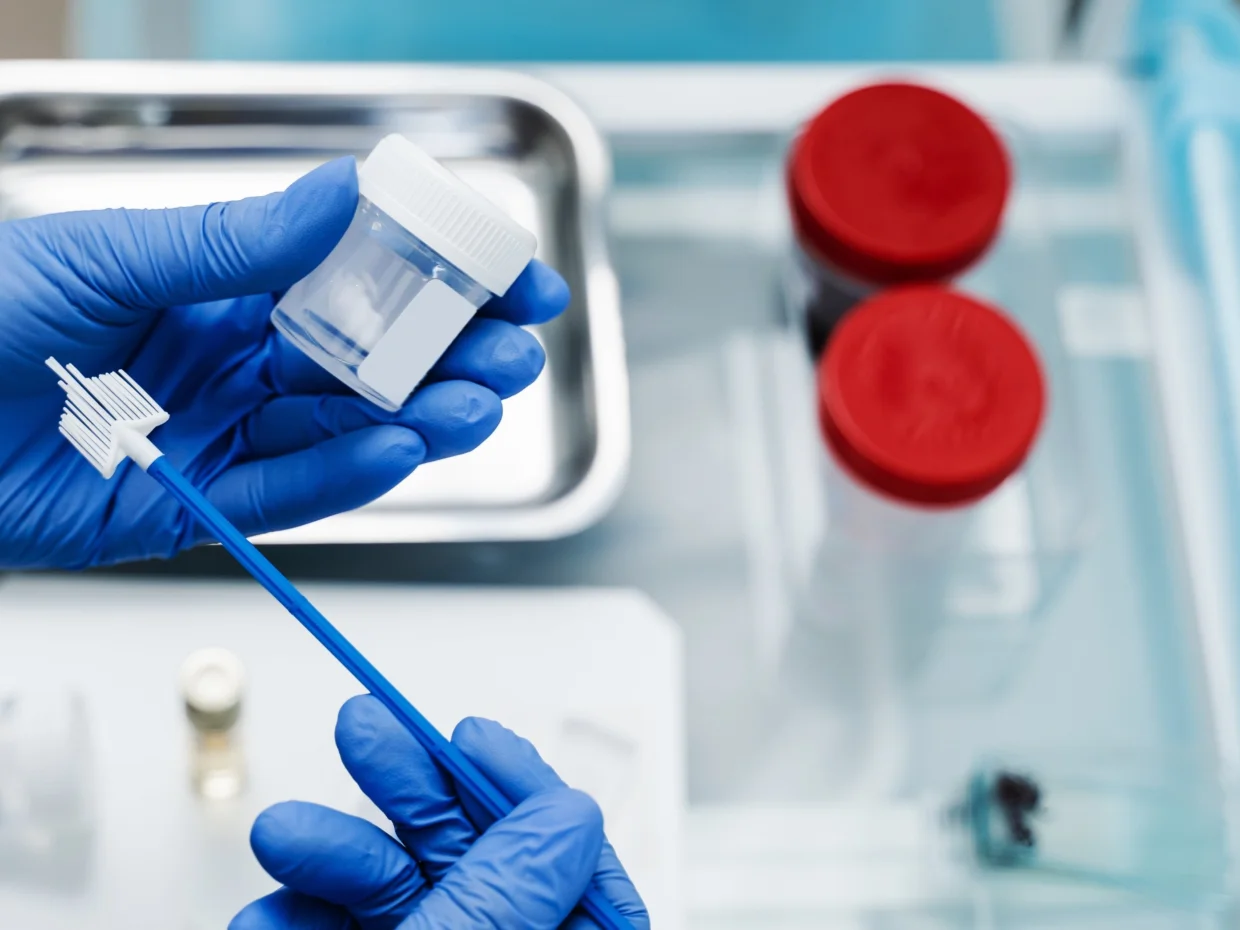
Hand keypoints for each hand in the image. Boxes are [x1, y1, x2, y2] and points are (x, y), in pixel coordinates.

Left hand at [0, 158, 566, 568]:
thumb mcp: (108, 256)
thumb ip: (235, 242)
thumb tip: (342, 196)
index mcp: (222, 287)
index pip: (355, 280)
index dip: (436, 276)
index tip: (509, 272)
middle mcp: (234, 361)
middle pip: (368, 363)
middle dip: (450, 356)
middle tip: (513, 352)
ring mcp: (221, 435)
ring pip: (343, 431)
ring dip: (419, 419)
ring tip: (476, 405)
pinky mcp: (197, 505)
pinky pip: (287, 494)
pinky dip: (345, 476)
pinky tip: (399, 450)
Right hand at [230, 696, 648, 929]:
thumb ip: (512, 895)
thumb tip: (570, 816)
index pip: (575, 870)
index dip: (524, 793)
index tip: (471, 736)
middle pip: (473, 862)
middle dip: (412, 791)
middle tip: (364, 725)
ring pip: (393, 894)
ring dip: (331, 854)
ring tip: (285, 833)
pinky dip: (296, 918)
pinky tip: (266, 918)